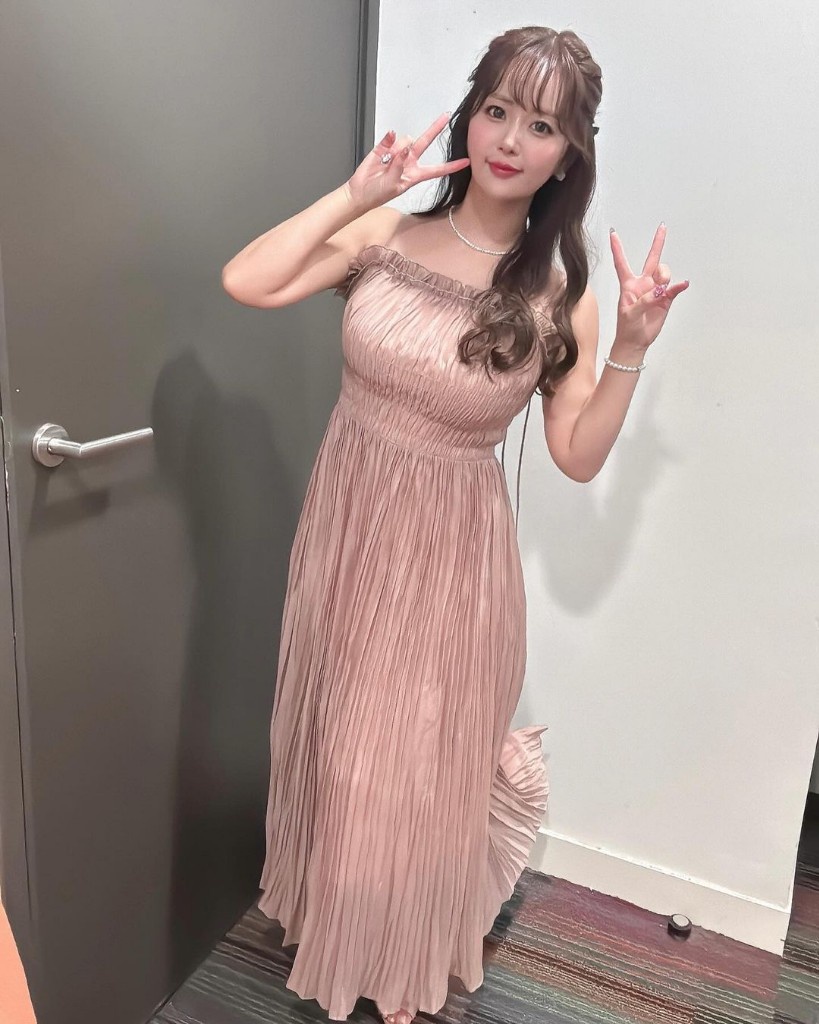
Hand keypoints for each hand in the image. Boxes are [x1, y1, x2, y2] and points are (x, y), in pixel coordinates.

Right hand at [344, 113, 469, 211]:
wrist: (360, 192)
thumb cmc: (378, 194)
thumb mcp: (393, 185)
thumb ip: (400, 166)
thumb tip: (405, 147)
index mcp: (415, 175)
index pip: (437, 169)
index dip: (452, 165)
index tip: (466, 161)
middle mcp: (409, 161)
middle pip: (425, 142)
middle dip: (435, 128)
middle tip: (446, 115)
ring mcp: (397, 153)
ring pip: (404, 140)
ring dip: (397, 150)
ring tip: (385, 164)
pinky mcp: (384, 146)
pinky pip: (390, 137)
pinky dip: (388, 140)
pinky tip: (384, 150)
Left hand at [609, 225, 688, 351]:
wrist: (636, 342)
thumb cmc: (627, 328)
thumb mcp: (630, 314)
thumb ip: (644, 301)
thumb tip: (659, 291)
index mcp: (628, 285)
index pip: (621, 263)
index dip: (617, 248)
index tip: (613, 233)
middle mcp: (643, 284)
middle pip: (651, 259)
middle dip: (658, 243)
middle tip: (662, 227)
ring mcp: (655, 290)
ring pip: (664, 272)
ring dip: (664, 275)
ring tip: (661, 289)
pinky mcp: (666, 299)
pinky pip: (674, 288)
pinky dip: (678, 286)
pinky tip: (682, 285)